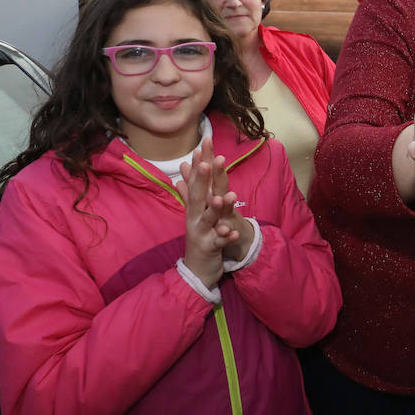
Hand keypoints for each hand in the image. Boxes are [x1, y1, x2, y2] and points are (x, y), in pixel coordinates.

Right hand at [178, 138, 250, 286]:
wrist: (196, 270)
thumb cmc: (199, 237)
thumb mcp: (194, 213)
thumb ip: (190, 192)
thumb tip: (182, 169)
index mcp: (194, 208)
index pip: (196, 182)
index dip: (199, 164)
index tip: (203, 144)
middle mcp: (195, 218)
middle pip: (198, 196)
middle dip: (202, 179)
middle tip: (207, 162)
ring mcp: (201, 233)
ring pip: (209, 219)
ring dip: (217, 208)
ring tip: (227, 196)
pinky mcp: (209, 249)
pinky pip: (218, 243)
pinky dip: (225, 237)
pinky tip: (232, 231)